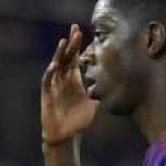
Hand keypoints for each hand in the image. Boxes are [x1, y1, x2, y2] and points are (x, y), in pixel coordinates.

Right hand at [41, 23, 97, 144]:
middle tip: (75, 29)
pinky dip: (50, 73)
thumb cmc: (79, 120)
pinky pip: (48, 81)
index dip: (79, 46)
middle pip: (66, 57)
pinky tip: (54, 65)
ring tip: (64, 42)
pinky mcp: (47, 95)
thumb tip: (118, 86)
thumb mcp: (94, 104)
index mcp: (74, 80)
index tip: (83, 31)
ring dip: (59, 54)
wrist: (66, 136)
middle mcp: (64, 79)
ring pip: (56, 66)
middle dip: (71, 44)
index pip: (76, 59)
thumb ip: (101, 93)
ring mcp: (55, 86)